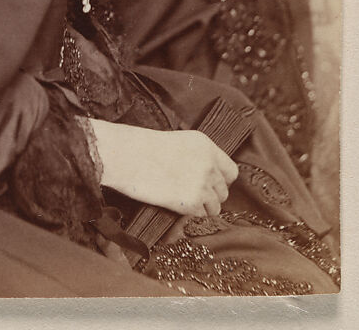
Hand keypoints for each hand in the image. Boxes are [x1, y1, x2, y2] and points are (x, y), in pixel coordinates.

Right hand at [91, 121, 239, 216]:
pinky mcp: (192, 202)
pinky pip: (202, 215)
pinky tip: (177, 203)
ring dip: (202, 206)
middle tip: (192, 193)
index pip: (231, 171)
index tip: (210, 183)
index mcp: (206, 146)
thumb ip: (200, 157)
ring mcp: (202, 184)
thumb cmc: (145, 148)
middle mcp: (209, 164)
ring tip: (182, 199)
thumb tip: (211, 176)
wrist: (127, 156)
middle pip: (224, 191)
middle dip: (211, 195)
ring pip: (215, 206)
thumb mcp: (180, 142)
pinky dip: (191, 213)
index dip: (221, 180)